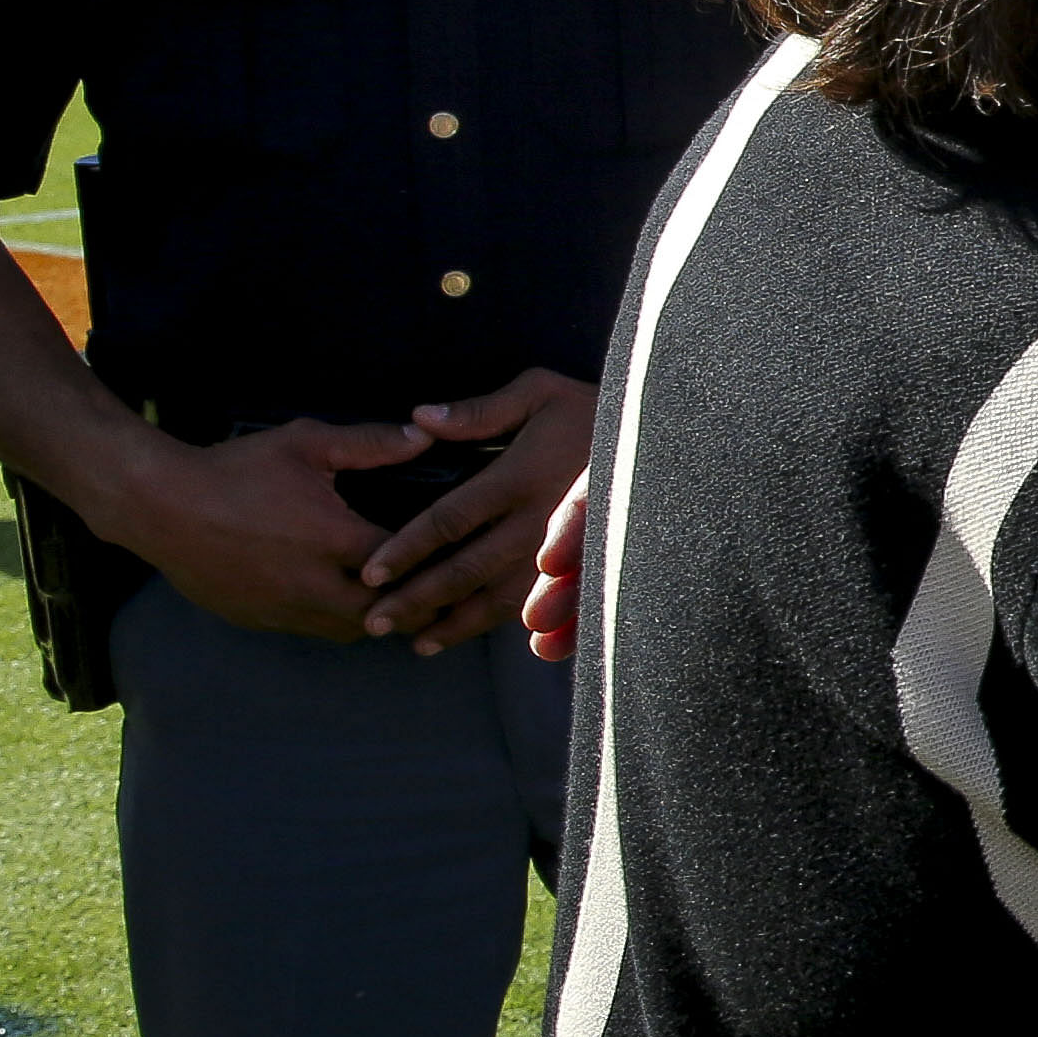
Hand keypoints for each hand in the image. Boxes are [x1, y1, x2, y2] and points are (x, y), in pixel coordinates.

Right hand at [102, 418, 436, 642]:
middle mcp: (311, 584)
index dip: (432, 562)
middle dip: (413, 604)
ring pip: (348, 630)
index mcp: (332, 539)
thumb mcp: (304, 444)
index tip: (454, 558)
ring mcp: (282, 608)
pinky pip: (309, 629)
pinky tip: (345, 601)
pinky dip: (333, 619)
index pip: (403, 564)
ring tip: (400, 600)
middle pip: (384, 613)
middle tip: (440, 592)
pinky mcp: (257, 619)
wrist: (157, 505)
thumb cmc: (234, 469)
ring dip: (375, 617)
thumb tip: (425, 436)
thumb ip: (369, 443)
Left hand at [353, 370, 596, 652]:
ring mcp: (565, 549)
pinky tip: (486, 639)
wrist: (666, 436)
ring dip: (456, 624)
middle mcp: (538, 520)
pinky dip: (512, 628)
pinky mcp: (586, 564)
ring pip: (502, 598)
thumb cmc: (594, 409)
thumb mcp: (540, 393)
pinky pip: (546, 606)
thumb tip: (420, 419)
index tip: (371, 573)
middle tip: (376, 623)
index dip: (407, 549)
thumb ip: (480, 411)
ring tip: (417, 643)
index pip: (449, 520)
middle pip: (466, 570)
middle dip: (418, 600)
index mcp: (519, 477)